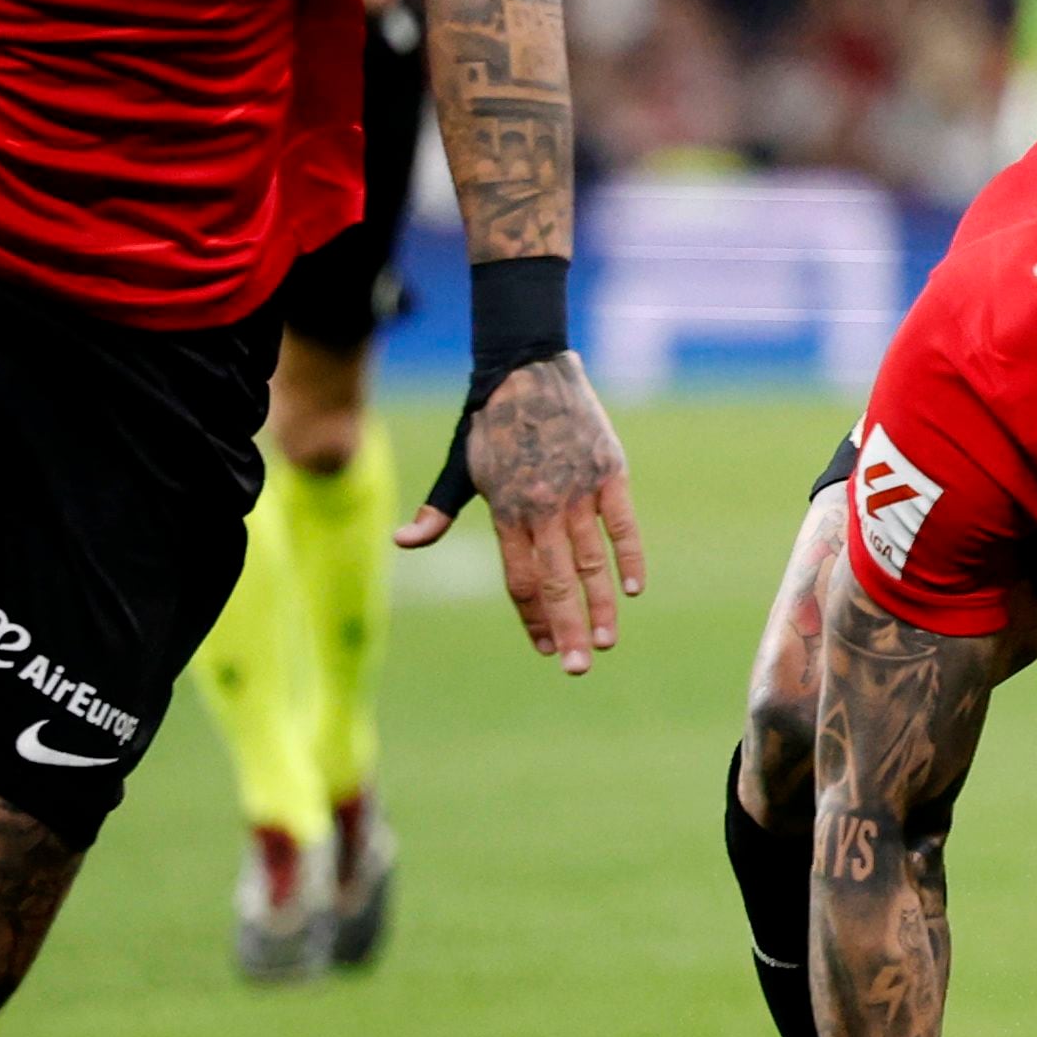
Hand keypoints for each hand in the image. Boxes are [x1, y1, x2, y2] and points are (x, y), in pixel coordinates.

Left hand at [397, 351, 645, 669]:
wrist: (527, 367)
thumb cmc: (489, 422)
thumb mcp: (459, 467)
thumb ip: (438, 510)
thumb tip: (402, 542)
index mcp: (506, 511)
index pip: (522, 581)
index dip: (533, 619)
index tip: (543, 650)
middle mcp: (543, 508)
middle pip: (557, 582)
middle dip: (567, 630)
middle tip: (577, 669)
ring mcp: (579, 491)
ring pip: (592, 561)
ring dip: (600, 605)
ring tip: (605, 642)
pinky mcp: (609, 472)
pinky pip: (623, 524)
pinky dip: (630, 557)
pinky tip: (633, 589)